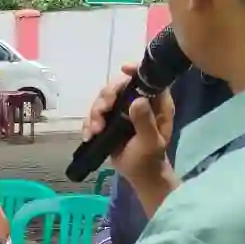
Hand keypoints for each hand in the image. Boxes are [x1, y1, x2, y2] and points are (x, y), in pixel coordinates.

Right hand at [84, 67, 173, 185]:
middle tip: (102, 111)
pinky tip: (89, 135)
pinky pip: (95, 115)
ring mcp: (122, 111)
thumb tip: (136, 100)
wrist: (139, 174)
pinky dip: (89, 123)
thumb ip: (145, 122)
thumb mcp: (150, 142)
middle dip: (106, 97)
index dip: (134, 70)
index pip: (146, 79)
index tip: (123, 69)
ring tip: (95, 130)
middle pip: (117, 87)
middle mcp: (138, 102)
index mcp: (155, 103)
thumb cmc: (150, 158)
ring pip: (103, 100)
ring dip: (95, 113)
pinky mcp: (109, 121)